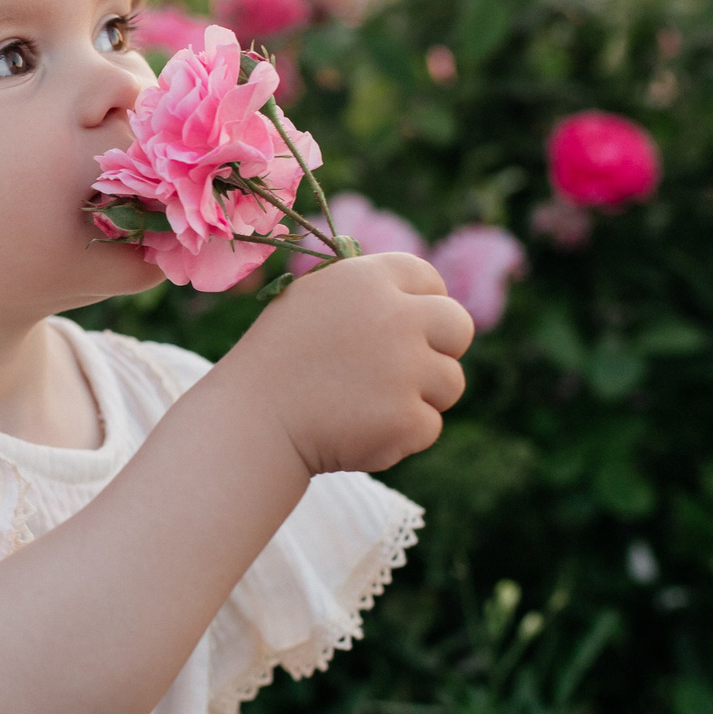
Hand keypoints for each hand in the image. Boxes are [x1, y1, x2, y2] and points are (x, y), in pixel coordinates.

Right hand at [219, 250, 471, 474]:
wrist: (252, 422)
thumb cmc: (278, 362)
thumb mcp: (314, 302)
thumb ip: (369, 295)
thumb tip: (420, 297)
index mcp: (367, 279)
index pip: (428, 278)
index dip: (422, 304)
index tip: (407, 328)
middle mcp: (395, 315)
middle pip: (459, 325)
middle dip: (442, 349)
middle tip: (406, 370)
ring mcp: (406, 368)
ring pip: (450, 382)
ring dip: (420, 397)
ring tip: (367, 404)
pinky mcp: (408, 417)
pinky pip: (429, 426)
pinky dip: (400, 435)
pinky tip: (358, 431)